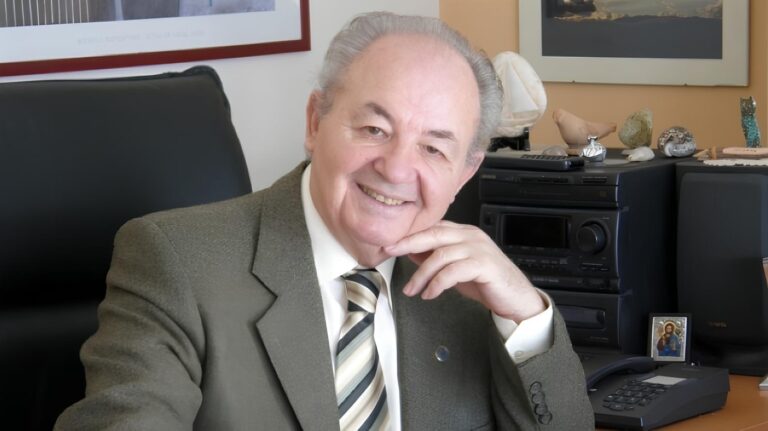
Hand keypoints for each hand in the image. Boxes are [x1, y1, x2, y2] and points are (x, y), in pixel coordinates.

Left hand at [384, 220, 544, 321]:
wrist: (516, 298)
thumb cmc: (486, 282)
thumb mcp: (455, 267)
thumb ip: (435, 258)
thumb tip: (409, 251)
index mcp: (463, 232)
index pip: (432, 227)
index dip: (409, 234)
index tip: (389, 243)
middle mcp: (471, 236)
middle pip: (434, 234)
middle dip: (408, 243)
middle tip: (389, 252)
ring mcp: (479, 249)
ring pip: (441, 255)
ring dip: (421, 274)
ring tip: (412, 289)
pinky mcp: (485, 265)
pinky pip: (453, 272)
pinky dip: (437, 284)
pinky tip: (430, 294)